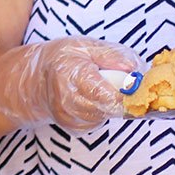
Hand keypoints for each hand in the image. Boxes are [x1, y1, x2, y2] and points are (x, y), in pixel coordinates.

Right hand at [0, 37, 141, 131]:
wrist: (37, 79)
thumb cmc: (64, 58)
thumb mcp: (87, 46)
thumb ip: (113, 56)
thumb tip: (136, 70)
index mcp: (72, 76)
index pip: (106, 95)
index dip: (127, 93)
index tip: (137, 85)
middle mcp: (67, 101)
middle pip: (109, 108)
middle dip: (121, 97)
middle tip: (121, 82)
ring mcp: (69, 117)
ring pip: (106, 116)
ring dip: (111, 103)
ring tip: (101, 87)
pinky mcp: (73, 128)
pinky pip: (99, 121)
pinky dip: (102, 110)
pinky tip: (92, 98)